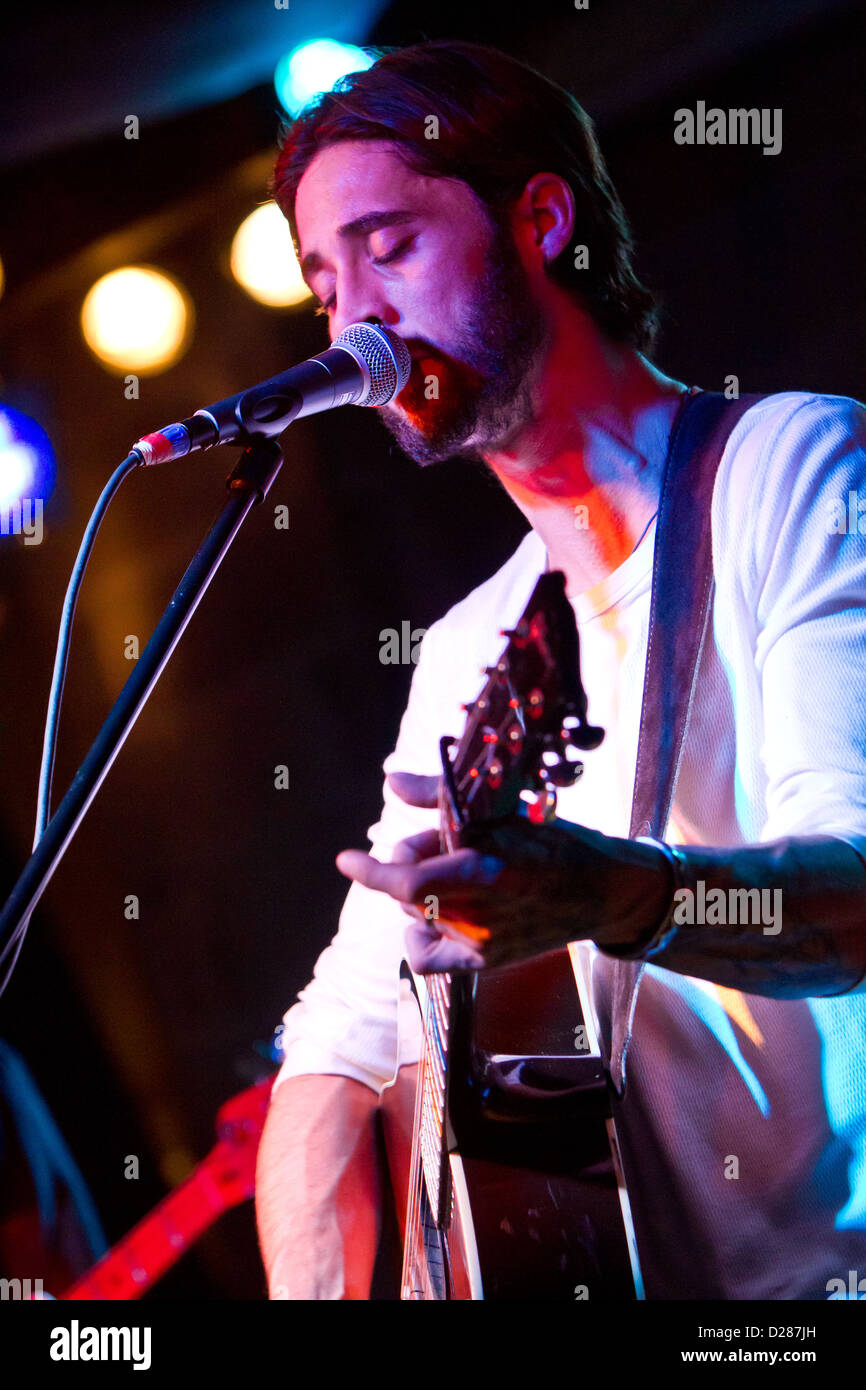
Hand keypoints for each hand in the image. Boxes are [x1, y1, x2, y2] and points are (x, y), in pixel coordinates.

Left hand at [336, 773, 671, 971]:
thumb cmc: (550, 840)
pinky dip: (419, 935)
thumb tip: (390, 779)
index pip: (407, 878)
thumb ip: (440, 793)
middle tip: (442, 839)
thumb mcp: (501, 806)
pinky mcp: (488, 961)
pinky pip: (428, 957)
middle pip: (411, 887)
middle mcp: (480, 908)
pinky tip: (430, 917)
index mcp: (484, 865)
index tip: (345, 860)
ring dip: (423, 889)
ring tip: (455, 868)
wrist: (601, 889)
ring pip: (418, 914)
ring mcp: (482, 940)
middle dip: (414, 858)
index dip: (370, 870)